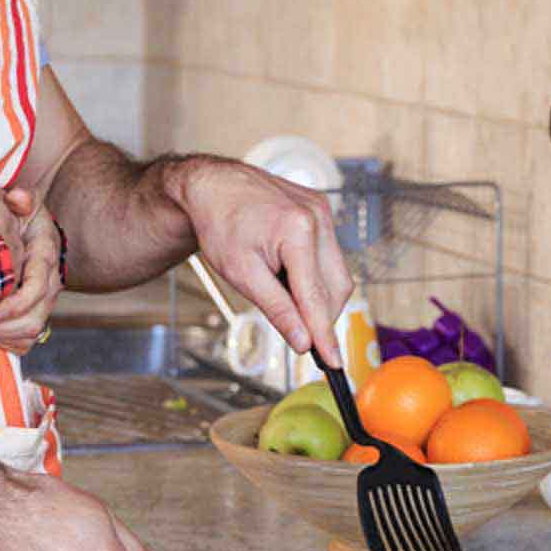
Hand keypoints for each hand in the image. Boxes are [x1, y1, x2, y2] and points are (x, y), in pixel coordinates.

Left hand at [0, 205, 61, 353]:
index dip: (15, 305)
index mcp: (45, 253)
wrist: (26, 225)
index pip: (37, 288)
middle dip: (7, 326)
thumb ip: (20, 197)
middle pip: (36, 316)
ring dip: (8, 336)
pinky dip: (12, 344)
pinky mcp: (38, 310)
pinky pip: (31, 340)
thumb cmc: (16, 212)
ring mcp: (45, 297)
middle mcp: (50, 278)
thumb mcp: (20, 199)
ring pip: (35, 330)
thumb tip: (18, 198)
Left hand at [173, 158, 352, 366]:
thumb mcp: (242, 274)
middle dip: (319, 315)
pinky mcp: (322, 209)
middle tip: (295, 327)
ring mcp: (323, 211)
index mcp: (297, 232)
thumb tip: (303, 342)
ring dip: (317, 294)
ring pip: (337, 273)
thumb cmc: (220, 225)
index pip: (317, 297)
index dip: (325, 334)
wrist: (212, 186)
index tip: (334, 363)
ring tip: (281, 286)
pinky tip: (289, 270)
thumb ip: (277, 309)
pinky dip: (315, 274)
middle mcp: (318, 218)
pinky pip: (331, 255)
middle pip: (336, 288)